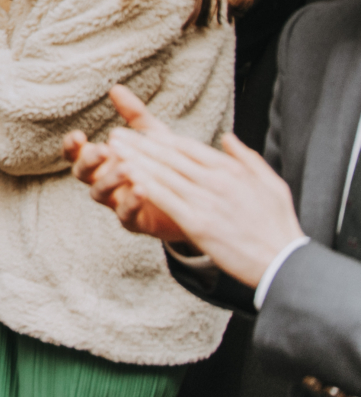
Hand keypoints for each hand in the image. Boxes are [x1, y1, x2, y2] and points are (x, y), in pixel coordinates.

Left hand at [82, 87, 304, 286]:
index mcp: (231, 170)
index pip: (188, 148)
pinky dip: (144, 185)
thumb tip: (227, 137)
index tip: (139, 132)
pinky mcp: (198, 223)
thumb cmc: (277, 225)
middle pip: (170, 157)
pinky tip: (126, 177)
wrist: (284, 263)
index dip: (160, 139)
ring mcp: (206, 201)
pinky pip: (165, 199)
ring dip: (135, 159)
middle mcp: (217, 180)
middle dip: (139, 144)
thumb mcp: (271, 183)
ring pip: (163, 174)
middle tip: (115, 135)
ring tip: (113, 150)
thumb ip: (247, 157)